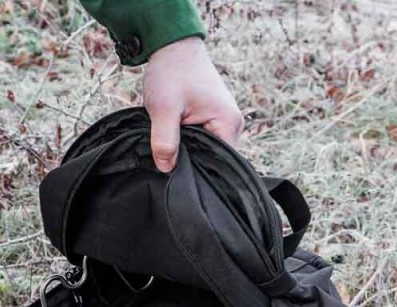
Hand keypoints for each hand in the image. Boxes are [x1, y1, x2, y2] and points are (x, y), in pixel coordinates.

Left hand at [143, 36, 243, 171]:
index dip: (194, 169)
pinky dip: (187, 141)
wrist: (172, 47)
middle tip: (166, 155)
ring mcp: (224, 122)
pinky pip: (202, 140)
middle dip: (189, 160)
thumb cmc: (171, 72)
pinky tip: (174, 137)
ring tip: (170, 143)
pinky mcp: (214, 120)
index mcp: (228, 123)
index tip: (173, 168)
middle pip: (211, 159)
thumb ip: (165, 141)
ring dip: (187, 150)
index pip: (216, 164)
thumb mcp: (164, 108)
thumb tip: (166, 169)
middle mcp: (233, 125)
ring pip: (205, 150)